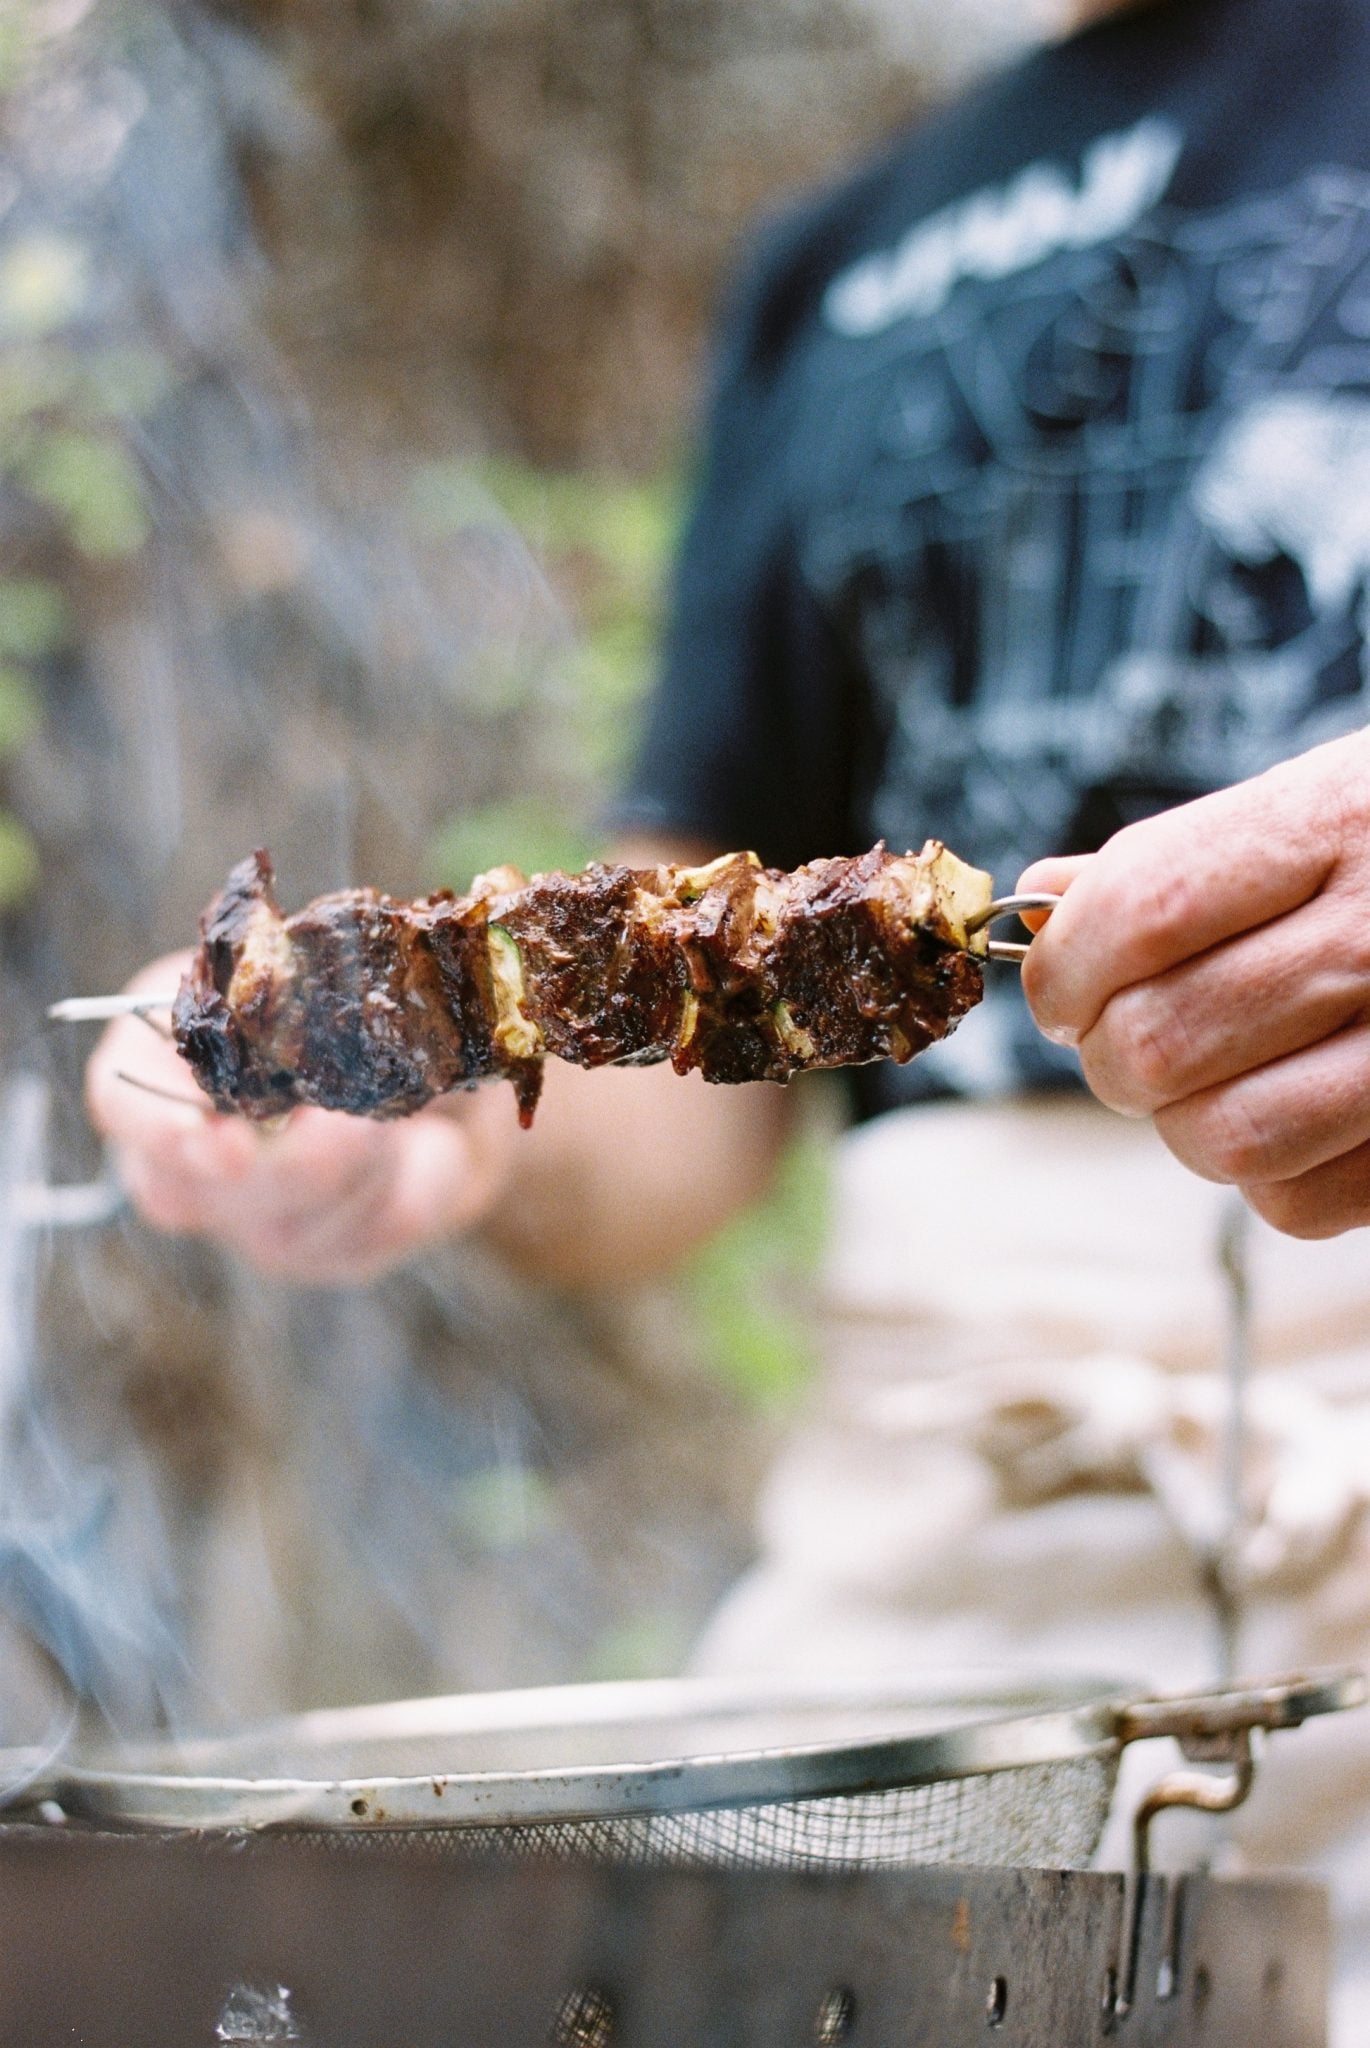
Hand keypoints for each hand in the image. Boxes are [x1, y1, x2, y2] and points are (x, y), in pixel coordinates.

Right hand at [86, 953, 517, 1283]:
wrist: (457, 1058)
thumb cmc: (380, 997)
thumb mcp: (350, 969)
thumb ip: (318, 987)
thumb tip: (320, 1015)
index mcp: (173, 1052)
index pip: (120, 1102)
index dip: (155, 1126)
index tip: (219, 1135)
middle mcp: (196, 1149)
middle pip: (187, 1193)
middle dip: (283, 1167)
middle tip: (353, 1128)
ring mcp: (256, 1215)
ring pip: (282, 1233)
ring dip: (361, 1172)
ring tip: (407, 1117)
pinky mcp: (330, 1253)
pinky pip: (359, 1245)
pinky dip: (412, 1192)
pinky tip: (435, 1148)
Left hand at [1017, 729, 1369, 1239]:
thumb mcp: (1317, 800)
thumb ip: (1180, 857)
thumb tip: (1042, 898)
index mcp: (1335, 822)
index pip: (1139, 913)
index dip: (1063, 966)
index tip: (1057, 985)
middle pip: (1160, 1041)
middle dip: (1110, 1055)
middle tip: (1127, 1037)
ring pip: (1221, 1138)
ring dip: (1183, 1122)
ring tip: (1208, 1079)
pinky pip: (1296, 1200)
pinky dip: (1268, 1174)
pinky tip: (1294, 1114)